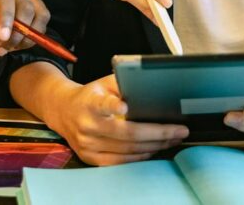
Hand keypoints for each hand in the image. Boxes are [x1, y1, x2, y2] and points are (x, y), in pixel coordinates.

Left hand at [0, 0, 48, 53]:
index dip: (7, 17)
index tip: (3, 38)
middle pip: (25, 5)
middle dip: (17, 33)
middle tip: (1, 48)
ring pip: (39, 13)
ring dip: (27, 36)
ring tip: (6, 47)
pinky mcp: (33, 1)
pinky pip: (42, 18)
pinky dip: (33, 35)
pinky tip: (15, 43)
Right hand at [45, 74, 188, 165]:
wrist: (63, 111)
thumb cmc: (92, 95)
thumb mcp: (104, 83)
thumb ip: (125, 83)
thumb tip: (153, 85)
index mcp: (90, 102)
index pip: (101, 104)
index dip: (112, 106)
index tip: (124, 106)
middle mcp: (87, 125)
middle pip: (127, 133)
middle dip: (158, 133)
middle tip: (180, 130)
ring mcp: (88, 144)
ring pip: (128, 150)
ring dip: (155, 146)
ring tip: (174, 139)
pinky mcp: (90, 158)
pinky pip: (120, 161)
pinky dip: (140, 156)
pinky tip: (155, 149)